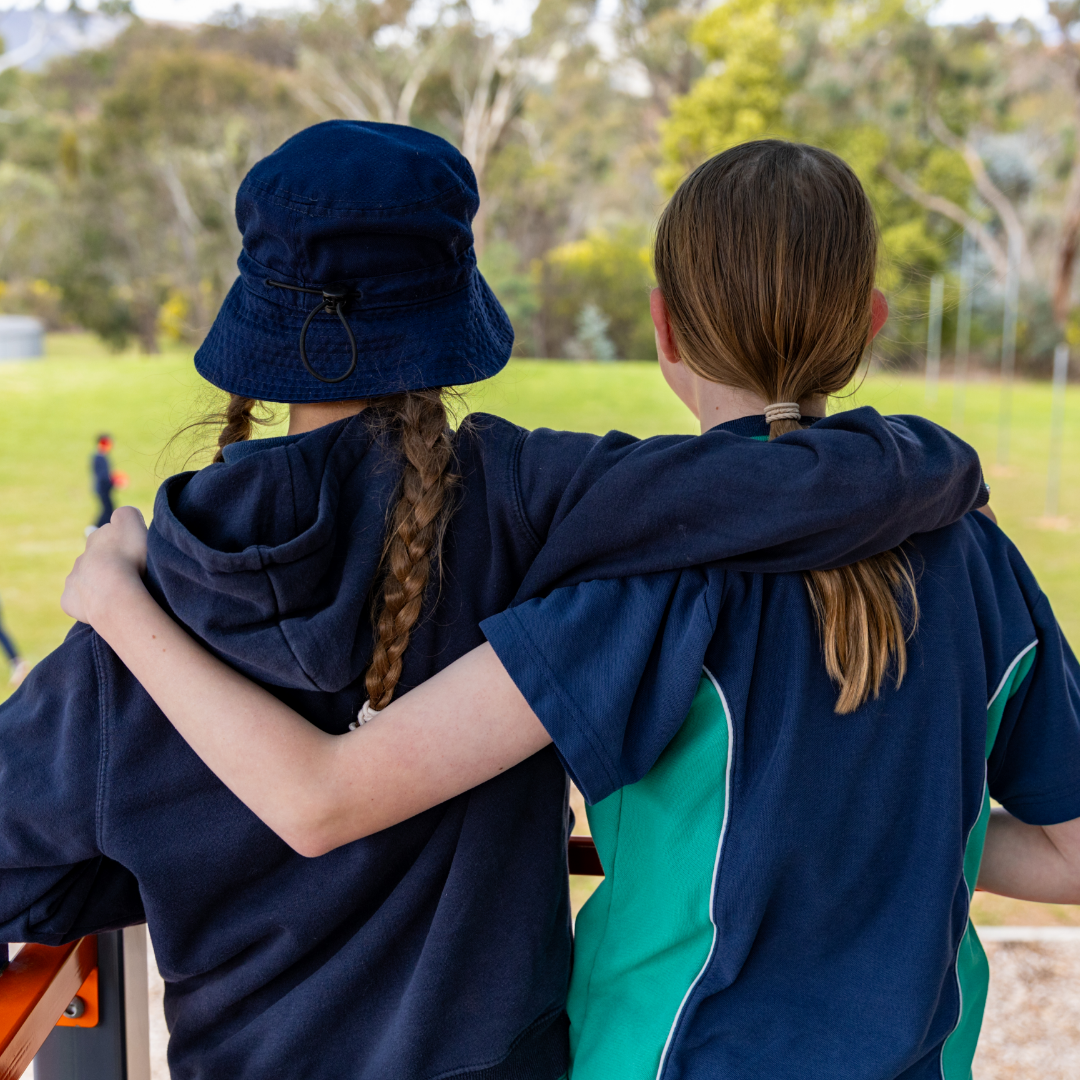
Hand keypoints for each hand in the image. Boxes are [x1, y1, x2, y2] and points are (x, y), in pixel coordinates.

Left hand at [62, 506, 148, 626]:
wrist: (113, 591)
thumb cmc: (128, 556)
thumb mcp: (132, 521)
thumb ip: (126, 514)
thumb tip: (120, 518)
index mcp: (97, 539)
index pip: (103, 534)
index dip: (114, 539)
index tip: (122, 546)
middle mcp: (81, 558)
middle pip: (92, 559)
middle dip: (104, 564)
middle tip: (121, 572)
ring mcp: (73, 580)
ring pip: (84, 581)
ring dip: (96, 585)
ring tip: (114, 593)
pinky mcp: (69, 601)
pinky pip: (77, 602)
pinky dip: (87, 604)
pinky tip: (102, 607)